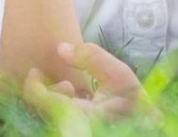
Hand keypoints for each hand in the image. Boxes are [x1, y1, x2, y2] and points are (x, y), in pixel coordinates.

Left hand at [22, 42, 150, 121]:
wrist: (143, 124)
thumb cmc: (132, 99)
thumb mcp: (118, 73)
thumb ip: (91, 57)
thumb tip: (60, 48)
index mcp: (86, 117)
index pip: (48, 103)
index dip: (34, 87)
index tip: (34, 71)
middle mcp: (76, 128)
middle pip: (43, 112)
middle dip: (47, 94)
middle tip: (67, 84)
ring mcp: (74, 130)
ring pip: (47, 117)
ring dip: (53, 101)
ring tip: (72, 92)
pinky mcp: (73, 130)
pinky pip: (55, 120)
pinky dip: (57, 108)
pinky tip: (72, 101)